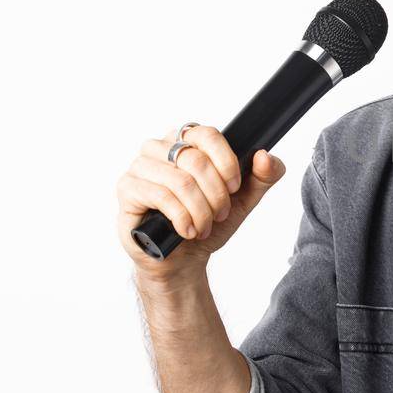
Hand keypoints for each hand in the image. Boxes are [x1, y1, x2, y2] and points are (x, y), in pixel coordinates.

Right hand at [114, 123, 288, 280]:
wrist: (184, 257)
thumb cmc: (209, 222)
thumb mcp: (244, 199)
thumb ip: (264, 175)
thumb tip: (265, 156)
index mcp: (186, 140)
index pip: (208, 135)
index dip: (227, 163)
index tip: (234, 188)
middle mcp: (159, 147)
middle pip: (196, 159)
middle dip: (215, 195)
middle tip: (220, 215)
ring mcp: (140, 166)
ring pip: (180, 180)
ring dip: (200, 210)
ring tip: (204, 228)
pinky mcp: (127, 189)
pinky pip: (160, 196)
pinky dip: (181, 218)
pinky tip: (187, 231)